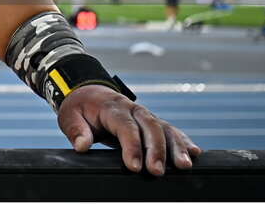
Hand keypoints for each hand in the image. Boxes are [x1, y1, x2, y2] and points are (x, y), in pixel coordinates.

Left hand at [57, 84, 200, 175]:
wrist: (88, 92)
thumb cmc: (79, 107)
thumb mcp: (69, 116)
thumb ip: (76, 130)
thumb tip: (82, 146)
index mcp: (112, 107)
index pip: (125, 126)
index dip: (131, 146)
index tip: (134, 166)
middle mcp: (132, 108)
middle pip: (149, 126)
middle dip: (156, 149)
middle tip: (157, 171)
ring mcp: (144, 114)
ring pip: (164, 128)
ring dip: (176, 146)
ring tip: (184, 165)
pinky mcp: (152, 121)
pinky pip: (170, 129)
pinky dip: (183, 140)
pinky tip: (194, 152)